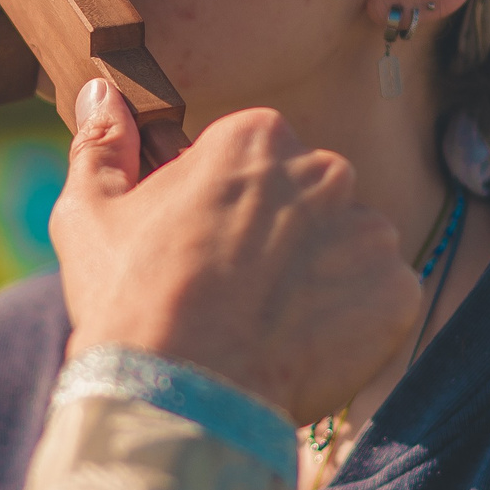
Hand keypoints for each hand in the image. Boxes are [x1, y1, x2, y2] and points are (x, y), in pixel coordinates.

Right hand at [50, 79, 419, 426]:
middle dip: (279, 238)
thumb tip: (101, 93)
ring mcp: (370, 233)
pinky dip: (349, 323)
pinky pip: (378, 301)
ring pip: (348, 249)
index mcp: (258, 136)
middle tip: (233, 291)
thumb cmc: (128, 298)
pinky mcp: (397, 294)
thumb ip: (102, 143)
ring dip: (319, 278)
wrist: (179, 396)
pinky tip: (302, 347)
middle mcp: (326, 170)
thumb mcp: (91, 213)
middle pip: (307, 201)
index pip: (255, 160)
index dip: (224, 206)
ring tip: (266, 325)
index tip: (201, 246)